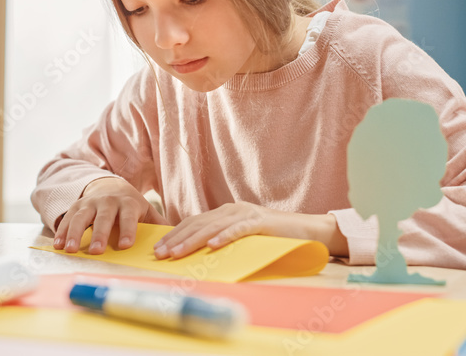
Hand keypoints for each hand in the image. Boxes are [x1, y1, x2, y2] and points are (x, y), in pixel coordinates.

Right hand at [53, 177, 166, 253]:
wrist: (108, 185)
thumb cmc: (130, 205)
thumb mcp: (145, 210)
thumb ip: (158, 223)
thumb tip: (176, 239)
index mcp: (128, 203)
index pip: (129, 217)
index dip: (128, 230)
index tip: (126, 246)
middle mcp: (108, 201)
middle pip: (104, 217)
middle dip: (100, 234)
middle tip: (97, 251)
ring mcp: (90, 203)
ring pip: (82, 217)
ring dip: (75, 233)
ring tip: (71, 250)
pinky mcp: (76, 206)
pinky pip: (67, 218)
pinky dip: (62, 231)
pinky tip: (58, 245)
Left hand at [153, 201, 347, 259]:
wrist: (308, 230)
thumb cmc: (274, 237)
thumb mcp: (242, 237)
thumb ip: (223, 239)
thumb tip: (198, 255)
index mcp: (226, 212)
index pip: (194, 222)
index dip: (174, 234)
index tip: (157, 249)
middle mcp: (233, 209)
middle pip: (198, 223)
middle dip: (177, 239)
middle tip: (159, 254)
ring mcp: (247, 214)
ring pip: (213, 227)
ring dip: (193, 240)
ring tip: (177, 252)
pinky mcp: (261, 222)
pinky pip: (239, 229)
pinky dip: (224, 237)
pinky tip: (212, 246)